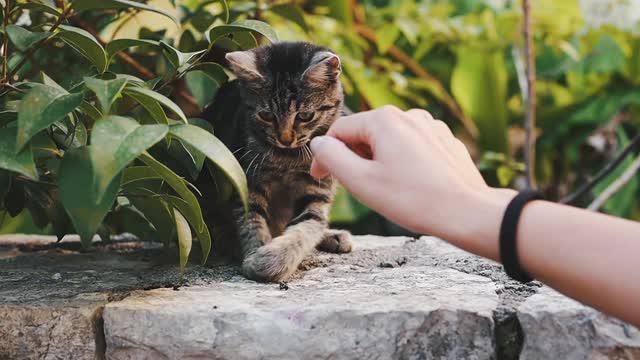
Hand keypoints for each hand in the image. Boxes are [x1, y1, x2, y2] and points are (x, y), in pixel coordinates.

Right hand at [310, 106, 514, 259]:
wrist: (467, 212)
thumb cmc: (413, 199)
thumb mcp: (360, 181)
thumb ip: (332, 158)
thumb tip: (319, 144)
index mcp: (384, 119)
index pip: (340, 131)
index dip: (325, 155)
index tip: (321, 178)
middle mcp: (409, 115)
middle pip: (366, 133)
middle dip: (355, 158)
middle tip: (356, 188)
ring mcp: (431, 126)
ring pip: (390, 141)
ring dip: (378, 161)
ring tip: (386, 190)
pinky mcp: (445, 141)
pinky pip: (413, 148)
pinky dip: (402, 163)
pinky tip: (410, 186)